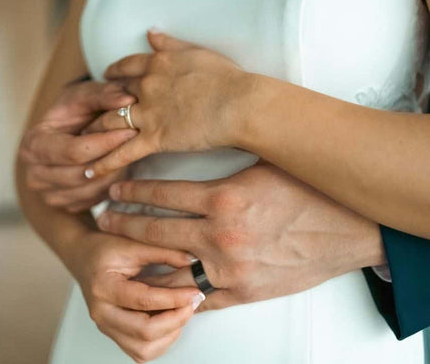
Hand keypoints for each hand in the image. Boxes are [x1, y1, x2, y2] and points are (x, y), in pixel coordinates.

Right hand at [18, 80, 136, 211]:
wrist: (70, 128)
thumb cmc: (76, 109)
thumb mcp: (86, 95)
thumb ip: (105, 94)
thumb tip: (127, 100)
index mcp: (33, 144)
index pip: (73, 151)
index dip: (105, 142)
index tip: (131, 130)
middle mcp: (35, 174)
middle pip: (82, 174)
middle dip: (113, 158)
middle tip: (139, 142)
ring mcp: (49, 195)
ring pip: (92, 190)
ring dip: (116, 172)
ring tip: (131, 152)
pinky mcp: (66, 206)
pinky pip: (96, 200)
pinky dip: (112, 184)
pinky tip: (121, 166)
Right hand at [69, 232, 204, 362]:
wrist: (83, 255)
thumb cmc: (104, 247)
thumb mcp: (132, 241)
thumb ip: (162, 251)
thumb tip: (190, 260)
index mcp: (104, 287)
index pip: (143, 300)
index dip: (173, 298)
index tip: (193, 292)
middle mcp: (102, 312)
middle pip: (143, 333)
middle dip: (175, 320)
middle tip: (192, 303)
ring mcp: (106, 326)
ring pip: (142, 349)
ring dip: (169, 335)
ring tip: (182, 312)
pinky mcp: (113, 332)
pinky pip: (139, 351)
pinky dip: (160, 342)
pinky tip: (169, 322)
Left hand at [83, 30, 252, 177]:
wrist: (240, 103)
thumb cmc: (226, 77)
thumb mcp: (196, 51)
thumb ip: (170, 43)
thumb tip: (151, 31)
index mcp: (156, 64)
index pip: (124, 68)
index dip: (111, 75)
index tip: (105, 80)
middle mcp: (146, 87)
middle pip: (111, 96)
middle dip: (96, 106)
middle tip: (84, 116)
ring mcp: (148, 113)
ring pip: (109, 123)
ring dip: (92, 133)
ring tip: (79, 144)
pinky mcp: (155, 138)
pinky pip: (123, 152)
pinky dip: (105, 163)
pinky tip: (91, 172)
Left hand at [96, 163, 385, 312]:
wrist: (350, 229)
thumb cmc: (309, 192)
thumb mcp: (261, 166)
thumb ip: (224, 166)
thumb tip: (194, 156)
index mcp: (223, 197)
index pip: (162, 193)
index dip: (133, 190)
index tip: (116, 189)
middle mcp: (220, 235)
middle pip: (155, 231)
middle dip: (123, 224)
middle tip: (103, 219)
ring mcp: (229, 268)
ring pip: (168, 267)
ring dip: (141, 260)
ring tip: (121, 252)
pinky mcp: (243, 293)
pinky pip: (198, 297)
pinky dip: (174, 291)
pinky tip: (156, 284)